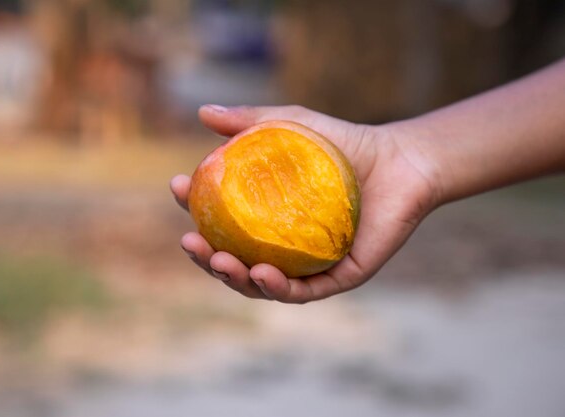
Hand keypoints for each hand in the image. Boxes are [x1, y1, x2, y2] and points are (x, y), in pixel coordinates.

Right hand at [171, 105, 440, 302]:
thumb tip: (200, 112)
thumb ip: (249, 120)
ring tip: (220, 261)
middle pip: (235, 260)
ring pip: (262, 283)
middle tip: (191, 242)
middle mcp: (282, 245)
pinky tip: (261, 273)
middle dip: (206, 258)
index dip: (193, 209)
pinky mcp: (338, 276)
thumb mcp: (289, 125)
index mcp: (266, 217)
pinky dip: (278, 287)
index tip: (177, 187)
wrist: (399, 160)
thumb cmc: (343, 142)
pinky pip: (304, 291)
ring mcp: (308, 264)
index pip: (222, 220)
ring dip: (234, 279)